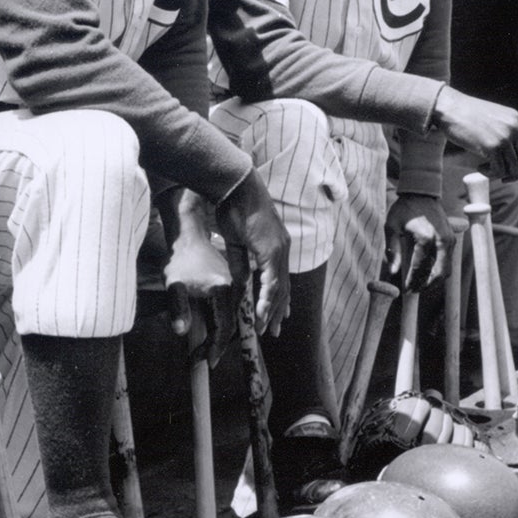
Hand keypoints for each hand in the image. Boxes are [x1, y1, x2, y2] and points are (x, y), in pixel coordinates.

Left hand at [163, 234, 236, 367]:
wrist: (188, 240)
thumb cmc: (179, 261)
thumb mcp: (174, 284)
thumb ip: (178, 307)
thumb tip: (180, 331)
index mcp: (223, 290)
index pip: (225, 327)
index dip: (217, 347)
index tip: (207, 362)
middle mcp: (234, 290)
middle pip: (232, 327)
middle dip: (217, 346)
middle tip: (198, 359)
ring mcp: (235, 289)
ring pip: (233, 321)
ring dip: (219, 338)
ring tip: (201, 351)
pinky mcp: (232, 289)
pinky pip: (231, 312)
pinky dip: (222, 326)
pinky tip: (209, 336)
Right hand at [215, 168, 289, 336]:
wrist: (235, 187)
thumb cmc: (233, 207)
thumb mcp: (236, 242)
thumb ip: (241, 264)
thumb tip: (241, 284)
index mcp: (275, 246)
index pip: (280, 279)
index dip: (277, 299)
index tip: (275, 315)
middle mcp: (282, 249)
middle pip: (283, 287)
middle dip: (278, 311)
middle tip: (273, 330)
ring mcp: (279, 249)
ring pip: (280, 288)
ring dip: (272, 310)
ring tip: (266, 328)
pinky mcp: (271, 250)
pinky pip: (272, 281)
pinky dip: (267, 299)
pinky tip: (263, 313)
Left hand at [385, 195, 453, 291]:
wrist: (421, 192)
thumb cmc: (404, 209)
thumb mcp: (392, 227)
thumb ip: (392, 250)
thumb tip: (393, 272)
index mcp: (425, 238)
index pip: (419, 267)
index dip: (412, 281)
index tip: (405, 290)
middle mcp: (441, 240)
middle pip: (439, 273)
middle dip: (427, 285)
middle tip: (414, 290)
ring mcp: (449, 240)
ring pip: (446, 269)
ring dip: (434, 279)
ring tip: (420, 284)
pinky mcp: (451, 238)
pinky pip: (448, 260)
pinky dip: (439, 269)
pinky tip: (427, 273)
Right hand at [433, 87, 517, 181]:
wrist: (449, 108)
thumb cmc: (465, 114)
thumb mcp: (493, 118)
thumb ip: (505, 130)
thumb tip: (510, 153)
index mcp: (516, 119)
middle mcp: (514, 128)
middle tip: (504, 179)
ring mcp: (504, 137)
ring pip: (514, 169)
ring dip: (500, 175)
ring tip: (485, 169)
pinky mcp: (492, 146)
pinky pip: (499, 170)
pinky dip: (489, 174)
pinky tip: (479, 167)